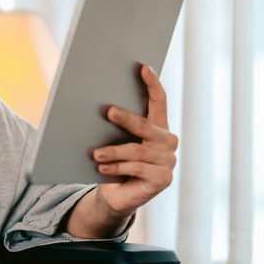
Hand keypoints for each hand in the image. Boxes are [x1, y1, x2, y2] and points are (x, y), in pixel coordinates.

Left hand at [91, 64, 178, 220]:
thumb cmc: (114, 162)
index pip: (159, 101)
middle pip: (146, 125)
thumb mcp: (115, 141)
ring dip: (113, 151)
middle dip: (126, 118)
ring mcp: (168, 161)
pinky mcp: (163, 179)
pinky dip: (116, 168)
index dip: (152, 83)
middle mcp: (168, 141)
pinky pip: (136, 168)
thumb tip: (102, 105)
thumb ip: (116, 125)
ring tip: (95, 154)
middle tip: (108, 111)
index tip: (142, 67)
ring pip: (137, 150)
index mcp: (158, 127)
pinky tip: (101, 168)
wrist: (115, 196)